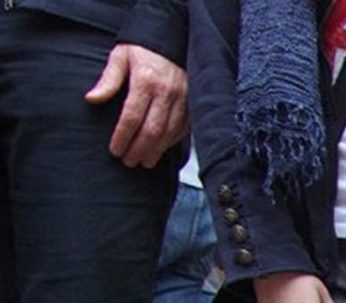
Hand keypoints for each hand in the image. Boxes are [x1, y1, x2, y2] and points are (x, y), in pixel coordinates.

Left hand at [86, 43, 187, 168]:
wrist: (171, 38)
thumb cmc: (142, 49)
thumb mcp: (119, 58)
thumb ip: (108, 80)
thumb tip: (92, 99)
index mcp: (146, 81)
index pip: (132, 116)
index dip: (123, 136)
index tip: (115, 150)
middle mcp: (167, 93)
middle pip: (152, 130)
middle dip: (139, 149)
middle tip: (128, 161)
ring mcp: (183, 100)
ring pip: (169, 133)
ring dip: (156, 150)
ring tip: (144, 162)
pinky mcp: (193, 104)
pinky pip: (183, 129)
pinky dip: (171, 142)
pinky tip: (161, 149)